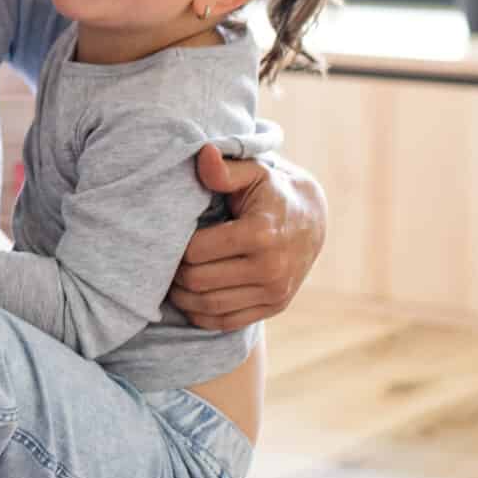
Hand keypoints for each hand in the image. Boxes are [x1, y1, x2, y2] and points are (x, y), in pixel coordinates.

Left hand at [168, 147, 326, 330]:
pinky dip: (201, 314)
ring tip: (172, 278)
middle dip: (174, 272)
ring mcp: (275, 291)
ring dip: (182, 297)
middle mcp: (271, 267)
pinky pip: (225, 322)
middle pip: (198, 281)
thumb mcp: (253, 172)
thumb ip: (224, 169)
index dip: (175, 246)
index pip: (196, 251)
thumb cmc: (272, 191)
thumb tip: (203, 155)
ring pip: (208, 306)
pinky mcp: (275, 306)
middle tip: (164, 259)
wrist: (312, 219)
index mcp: (261, 233)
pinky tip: (190, 298)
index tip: (169, 236)